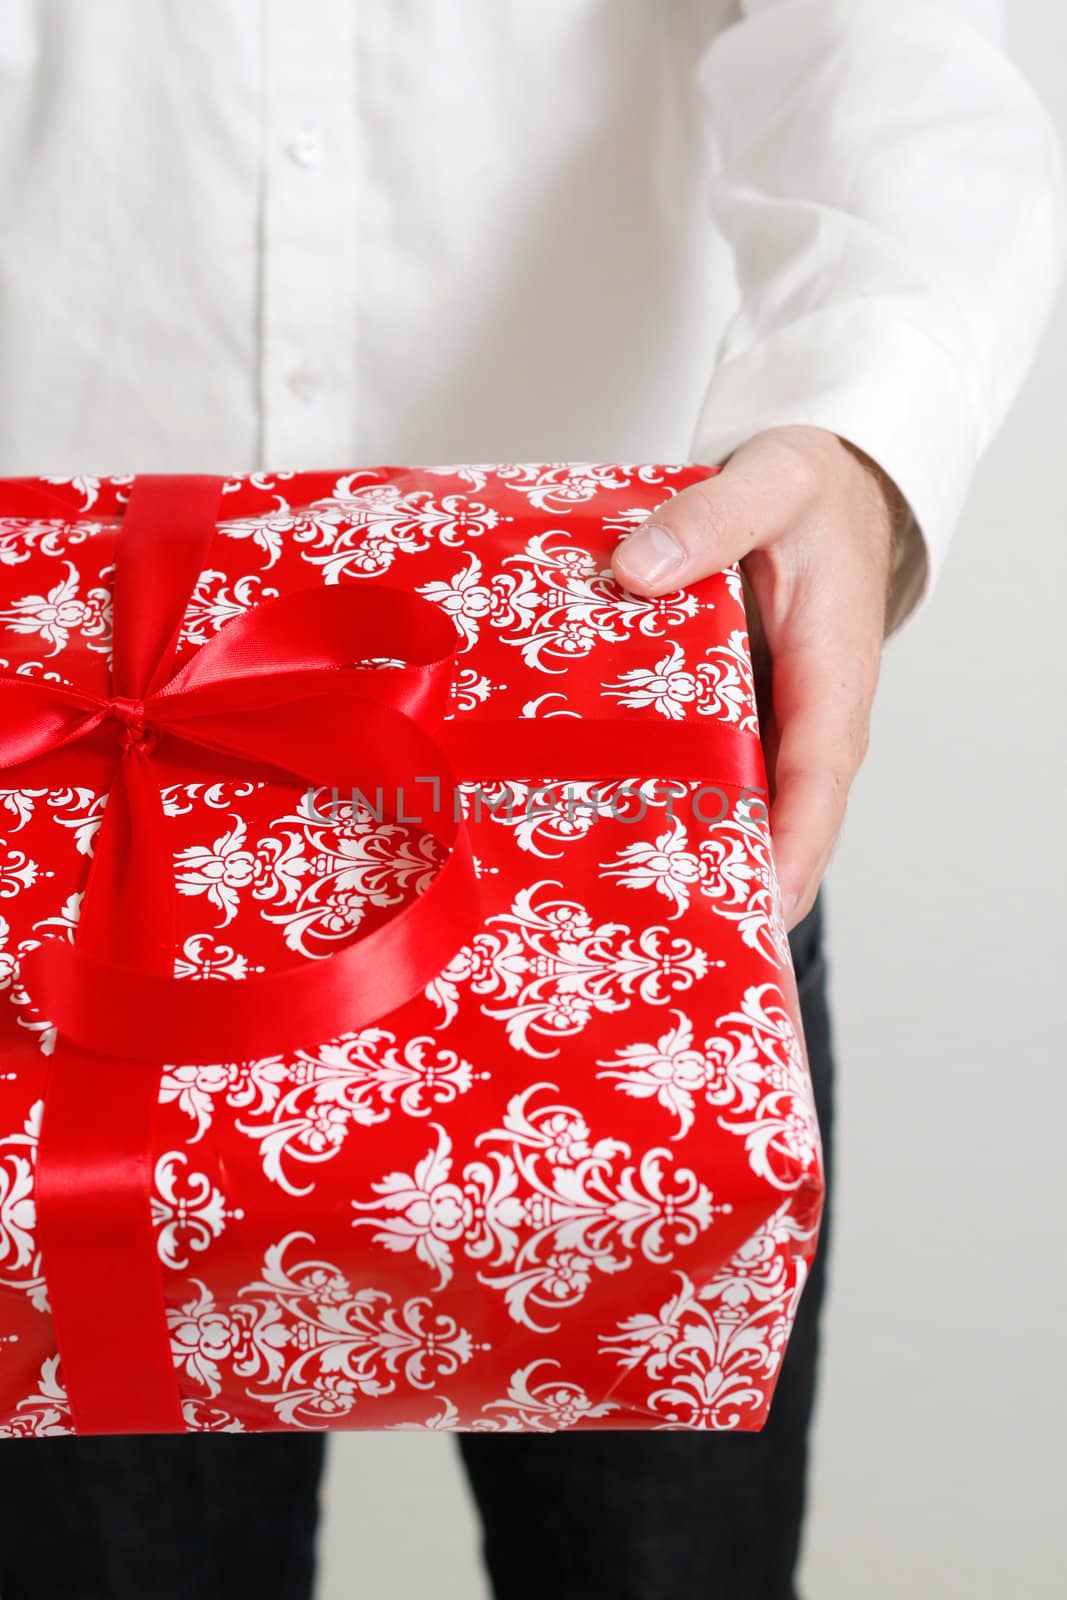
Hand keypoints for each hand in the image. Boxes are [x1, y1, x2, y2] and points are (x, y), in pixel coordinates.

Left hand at [611, 426, 902, 931]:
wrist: (826, 490)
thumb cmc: (813, 494)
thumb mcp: (772, 484)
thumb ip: (712, 519)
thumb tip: (636, 572)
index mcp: (830, 685)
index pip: (815, 791)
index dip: (786, 856)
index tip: (751, 913)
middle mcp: (805, 726)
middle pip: (776, 830)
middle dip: (728, 890)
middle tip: (658, 942)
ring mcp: (770, 730)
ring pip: (739, 813)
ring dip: (691, 861)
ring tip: (618, 917)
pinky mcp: (738, 721)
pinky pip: (709, 777)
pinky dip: (667, 808)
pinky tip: (600, 833)